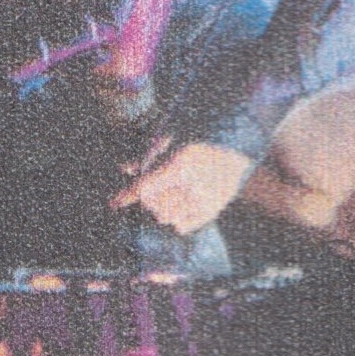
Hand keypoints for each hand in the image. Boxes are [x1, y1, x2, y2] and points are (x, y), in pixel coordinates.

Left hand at [114, 140, 253, 234]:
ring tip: (167, 195)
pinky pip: (186, 224)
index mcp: (182, 163)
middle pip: (154, 204)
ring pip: (168, 217)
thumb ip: (150, 154)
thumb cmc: (205, 132)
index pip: (145, 186)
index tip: (114, 203)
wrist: (240, 140)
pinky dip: (177, 219)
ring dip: (161, 208)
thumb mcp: (175, 135)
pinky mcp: (216, 207)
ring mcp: (206, 199)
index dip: (127, 195)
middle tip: (151, 188)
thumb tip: (126, 168)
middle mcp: (194, 185)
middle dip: (147, 197)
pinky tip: (179, 207)